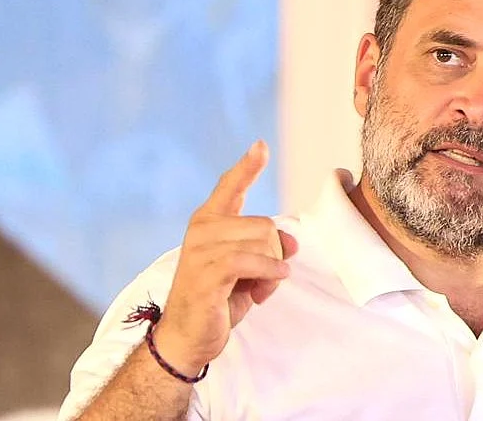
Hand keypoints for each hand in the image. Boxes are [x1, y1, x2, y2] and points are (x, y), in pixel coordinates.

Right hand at [153, 140, 296, 374]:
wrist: (188, 338)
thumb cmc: (219, 300)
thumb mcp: (251, 269)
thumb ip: (269, 248)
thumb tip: (293, 240)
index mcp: (209, 222)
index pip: (230, 186)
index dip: (247, 166)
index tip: (261, 145)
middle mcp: (202, 229)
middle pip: (266, 225)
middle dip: (274, 255)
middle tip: (259, 280)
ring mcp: (201, 249)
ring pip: (263, 242)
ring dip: (271, 270)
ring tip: (255, 289)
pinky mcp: (206, 272)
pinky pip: (252, 261)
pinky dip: (269, 273)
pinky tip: (266, 290)